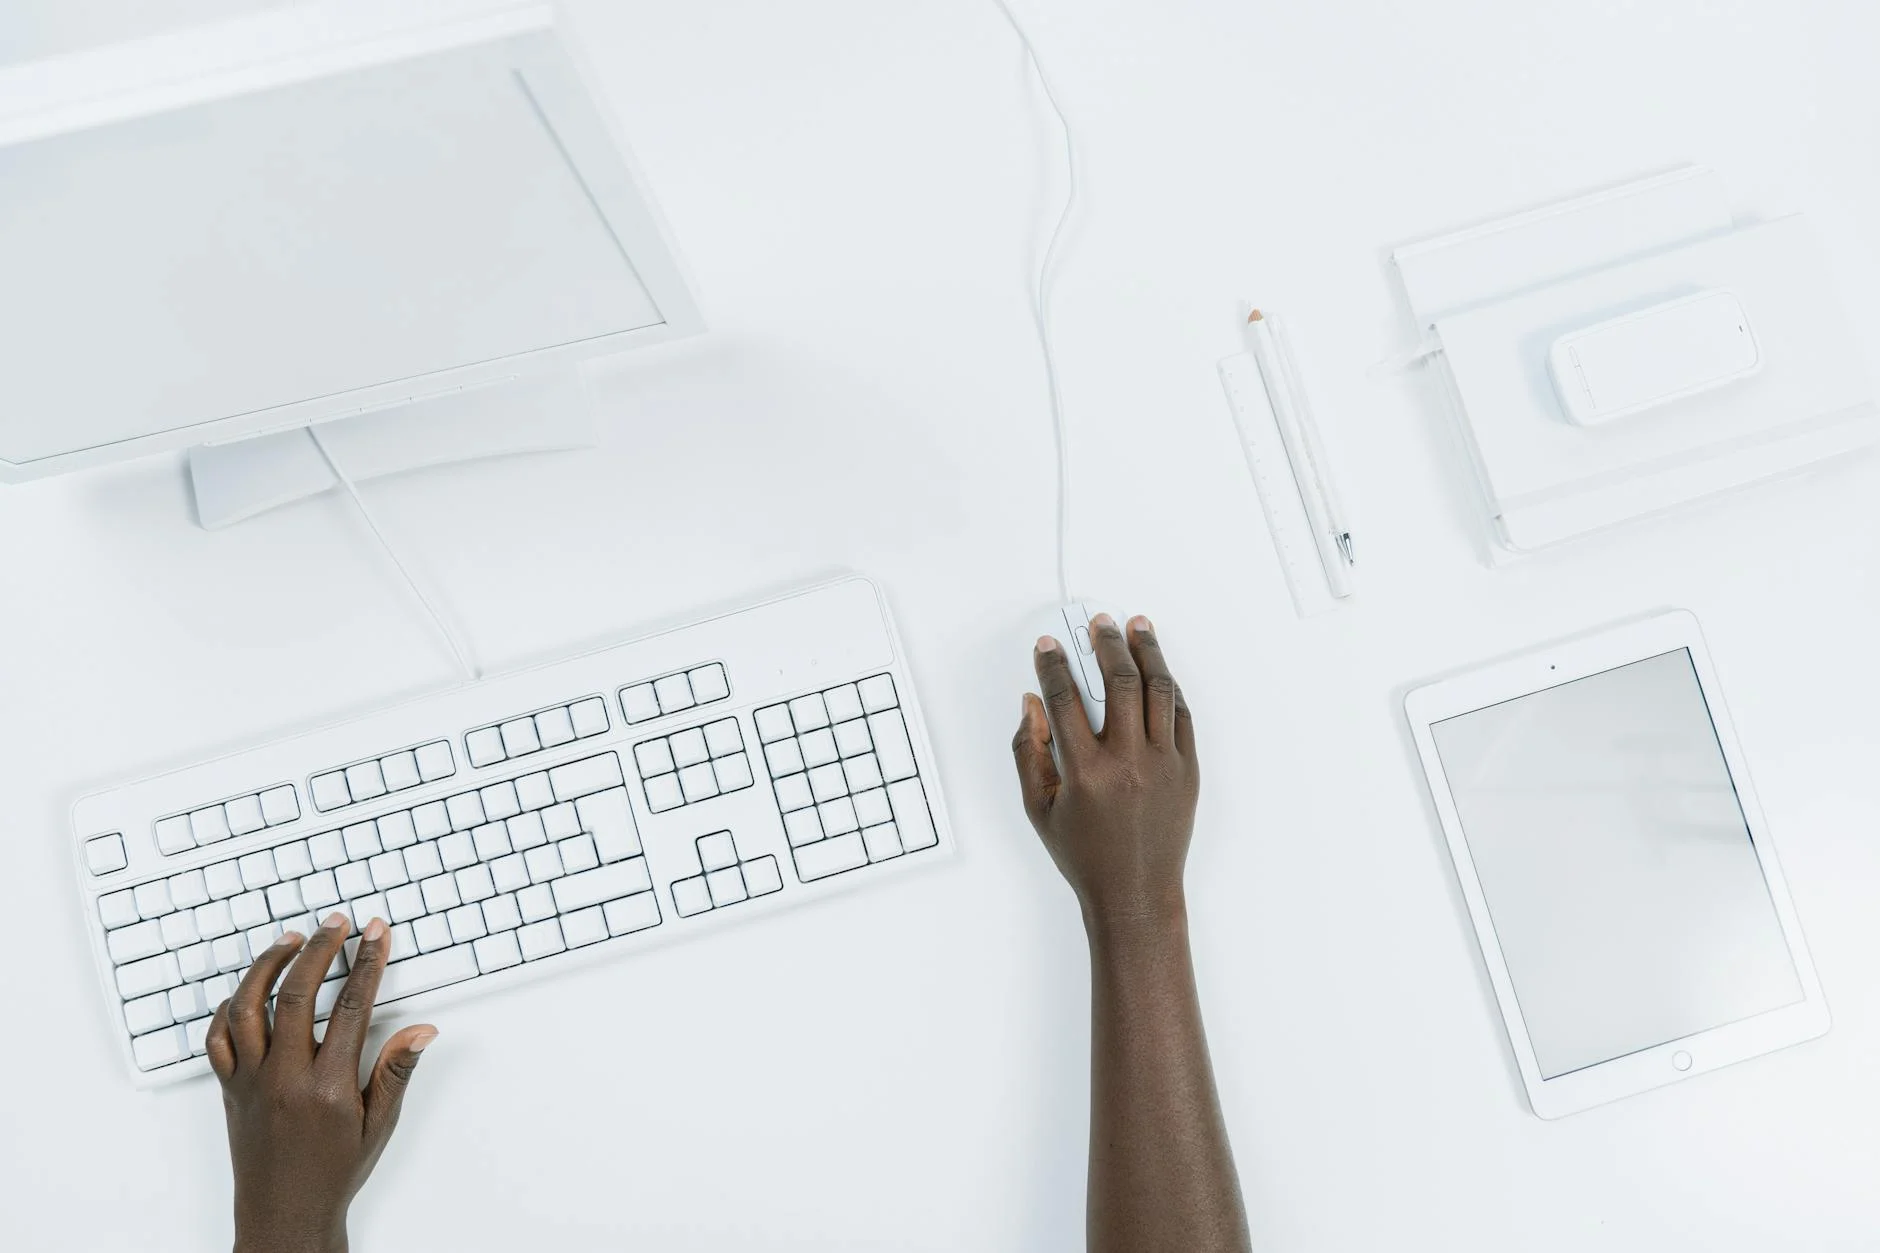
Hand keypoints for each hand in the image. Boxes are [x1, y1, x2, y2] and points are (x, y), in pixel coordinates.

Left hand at [207, 914, 436, 1252]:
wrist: (284, 1216)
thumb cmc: (333, 1172)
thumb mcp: (378, 1125)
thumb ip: (395, 1072)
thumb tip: (421, 1031)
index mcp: (328, 1087)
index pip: (351, 1007)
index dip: (367, 963)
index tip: (376, 933)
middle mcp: (285, 1079)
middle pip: (296, 995)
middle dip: (319, 950)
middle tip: (336, 924)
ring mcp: (251, 1082)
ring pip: (248, 1007)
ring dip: (268, 966)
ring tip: (290, 940)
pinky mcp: (230, 1089)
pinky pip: (218, 1039)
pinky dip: (229, 1007)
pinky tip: (247, 989)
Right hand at [1012, 613, 1198, 929]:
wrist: (1134, 893)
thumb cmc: (1085, 855)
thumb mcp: (1038, 807)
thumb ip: (1028, 751)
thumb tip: (1032, 704)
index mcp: (1085, 772)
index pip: (1065, 699)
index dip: (1053, 665)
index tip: (1048, 645)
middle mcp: (1127, 763)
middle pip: (1118, 682)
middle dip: (1106, 643)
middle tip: (1099, 623)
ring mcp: (1163, 764)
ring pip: (1158, 690)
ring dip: (1147, 652)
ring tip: (1137, 627)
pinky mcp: (1187, 770)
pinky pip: (1181, 715)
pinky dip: (1169, 688)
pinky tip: (1159, 670)